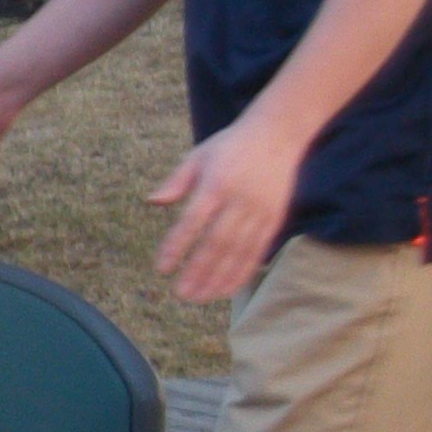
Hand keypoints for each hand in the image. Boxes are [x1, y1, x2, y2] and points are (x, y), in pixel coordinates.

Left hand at [151, 110, 302, 304]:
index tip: (162, 268)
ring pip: (239, 252)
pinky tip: (227, 289)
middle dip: (199, 271)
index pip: (193, 222)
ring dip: (219, 278)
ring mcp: (261, 211)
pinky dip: (243, 272)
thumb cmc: (230, 146)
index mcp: (216, 184)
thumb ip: (176, 181)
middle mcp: (240, 200)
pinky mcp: (276, 218)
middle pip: (217, 243)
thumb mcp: (199, 156)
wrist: (279, 134)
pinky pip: (258, 251)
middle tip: (180, 294)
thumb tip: (152, 202)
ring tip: (199, 297)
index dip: (177, 247)